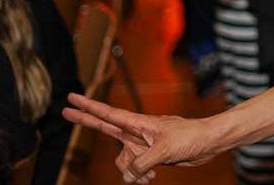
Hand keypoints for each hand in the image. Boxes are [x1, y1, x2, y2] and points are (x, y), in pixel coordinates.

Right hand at [63, 93, 222, 182]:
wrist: (209, 143)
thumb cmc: (191, 136)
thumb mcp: (164, 149)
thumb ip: (141, 162)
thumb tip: (128, 175)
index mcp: (139, 123)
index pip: (108, 114)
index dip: (89, 107)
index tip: (72, 97)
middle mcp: (138, 133)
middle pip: (105, 128)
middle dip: (86, 121)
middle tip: (65, 111)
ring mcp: (143, 145)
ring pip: (123, 162)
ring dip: (131, 173)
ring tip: (149, 175)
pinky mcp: (151, 156)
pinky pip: (135, 170)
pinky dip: (139, 177)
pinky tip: (152, 178)